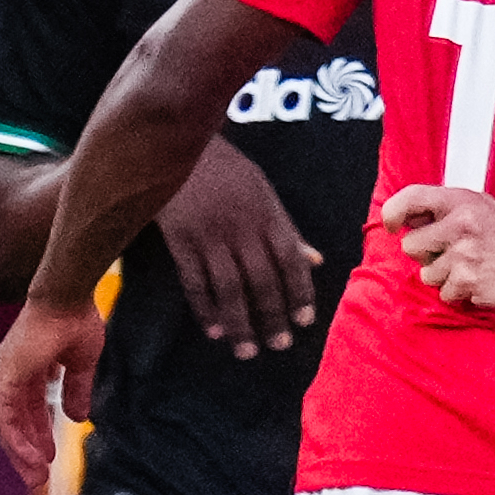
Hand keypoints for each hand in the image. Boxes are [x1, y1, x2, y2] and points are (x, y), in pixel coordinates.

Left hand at [0, 292, 107, 481]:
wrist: (67, 296)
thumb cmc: (76, 319)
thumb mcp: (82, 364)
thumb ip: (77, 390)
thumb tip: (79, 418)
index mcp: (28, 369)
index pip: (29, 411)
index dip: (38, 434)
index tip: (49, 457)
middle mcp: (11, 374)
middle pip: (15, 422)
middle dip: (27, 451)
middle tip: (38, 478)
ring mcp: (6, 375)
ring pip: (7, 424)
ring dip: (20, 451)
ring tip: (36, 475)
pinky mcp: (7, 376)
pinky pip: (6, 415)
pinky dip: (16, 438)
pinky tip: (29, 456)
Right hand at [151, 134, 323, 358]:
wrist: (178, 143)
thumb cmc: (226, 170)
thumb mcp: (263, 192)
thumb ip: (287, 229)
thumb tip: (316, 261)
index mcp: (268, 214)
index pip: (290, 260)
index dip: (300, 292)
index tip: (305, 321)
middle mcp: (242, 227)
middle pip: (262, 280)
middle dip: (273, 317)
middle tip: (280, 345)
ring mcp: (209, 234)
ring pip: (229, 288)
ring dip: (240, 324)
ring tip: (247, 351)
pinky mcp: (180, 239)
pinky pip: (194, 282)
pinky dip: (205, 309)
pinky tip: (214, 330)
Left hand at [386, 179, 494, 310]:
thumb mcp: (479, 207)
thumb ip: (444, 209)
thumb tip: (405, 219)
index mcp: (461, 201)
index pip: (412, 197)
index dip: (393, 212)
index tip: (392, 226)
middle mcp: (461, 224)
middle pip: (411, 245)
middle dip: (426, 255)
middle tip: (452, 254)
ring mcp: (465, 253)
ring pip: (426, 274)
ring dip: (444, 277)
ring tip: (470, 268)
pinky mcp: (469, 280)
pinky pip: (444, 293)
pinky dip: (458, 293)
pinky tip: (479, 282)